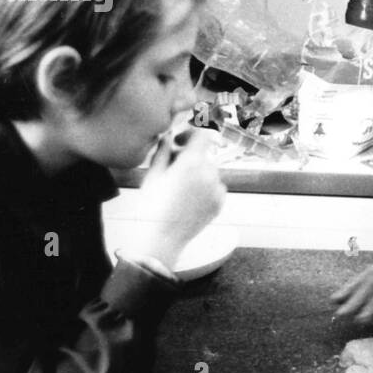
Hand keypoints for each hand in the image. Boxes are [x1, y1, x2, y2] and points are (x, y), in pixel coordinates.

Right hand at [129, 129, 225, 268]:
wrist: (162, 238)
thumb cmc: (152, 206)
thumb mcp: (152, 174)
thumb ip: (163, 150)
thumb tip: (168, 136)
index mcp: (191, 163)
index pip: (202, 135)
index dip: (190, 134)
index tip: (180, 142)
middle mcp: (209, 173)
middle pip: (203, 155)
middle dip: (189, 157)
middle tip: (171, 169)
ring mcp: (217, 189)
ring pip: (209, 171)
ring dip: (197, 173)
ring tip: (178, 189)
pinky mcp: (220, 202)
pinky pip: (215, 187)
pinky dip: (205, 188)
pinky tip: (188, 199)